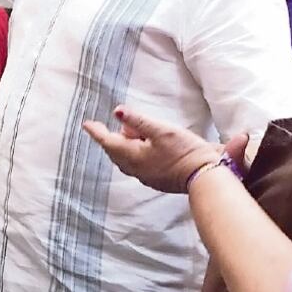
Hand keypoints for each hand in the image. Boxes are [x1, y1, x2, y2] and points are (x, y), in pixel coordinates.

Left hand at [83, 105, 223, 193]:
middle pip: (116, 151)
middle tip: (118, 124)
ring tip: (135, 132)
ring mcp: (145, 176)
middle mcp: (135, 169)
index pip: (108, 142)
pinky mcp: (156, 180)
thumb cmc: (184, 151)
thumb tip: (117, 111)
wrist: (205, 175)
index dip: (97, 131)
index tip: (87, 124)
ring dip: (126, 145)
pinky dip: (135, 153)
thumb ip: (137, 120)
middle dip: (114, 137)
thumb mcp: (161, 130)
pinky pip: (137, 165)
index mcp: (133, 156)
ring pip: (126, 159)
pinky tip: (146, 147)